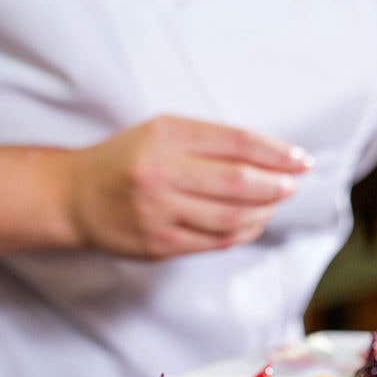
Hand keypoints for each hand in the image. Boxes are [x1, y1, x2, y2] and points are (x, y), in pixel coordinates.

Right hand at [63, 115, 311, 258]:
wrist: (75, 197)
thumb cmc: (129, 159)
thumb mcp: (163, 132)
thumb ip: (212, 141)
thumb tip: (273, 157)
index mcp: (165, 136)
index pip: (237, 142)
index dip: (277, 152)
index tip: (301, 159)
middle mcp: (160, 173)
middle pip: (239, 182)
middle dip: (277, 184)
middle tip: (294, 183)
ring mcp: (159, 212)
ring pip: (233, 216)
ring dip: (266, 210)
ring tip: (276, 202)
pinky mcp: (159, 244)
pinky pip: (217, 241)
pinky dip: (245, 231)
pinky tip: (255, 221)